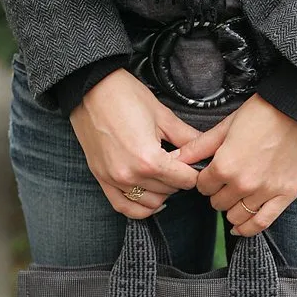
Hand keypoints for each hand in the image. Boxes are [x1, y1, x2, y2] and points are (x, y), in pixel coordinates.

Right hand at [69, 68, 198, 218]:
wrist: (89, 88)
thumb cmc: (124, 96)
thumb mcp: (162, 115)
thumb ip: (187, 138)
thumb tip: (207, 149)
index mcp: (149, 160)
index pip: (185, 180)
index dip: (194, 171)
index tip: (194, 163)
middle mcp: (131, 175)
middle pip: (170, 191)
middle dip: (178, 179)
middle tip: (178, 164)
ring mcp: (115, 180)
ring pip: (151, 202)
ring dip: (162, 193)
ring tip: (163, 175)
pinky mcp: (102, 179)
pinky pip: (124, 207)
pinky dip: (140, 208)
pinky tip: (151, 198)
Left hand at [175, 93, 296, 234]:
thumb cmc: (263, 112)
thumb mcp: (226, 126)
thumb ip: (199, 147)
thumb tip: (174, 159)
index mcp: (225, 165)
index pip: (202, 187)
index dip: (206, 180)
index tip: (212, 174)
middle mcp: (243, 184)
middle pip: (217, 203)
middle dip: (218, 193)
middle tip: (227, 182)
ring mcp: (265, 192)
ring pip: (236, 216)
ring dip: (232, 209)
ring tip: (236, 197)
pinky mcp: (285, 196)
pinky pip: (261, 223)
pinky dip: (248, 229)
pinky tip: (239, 228)